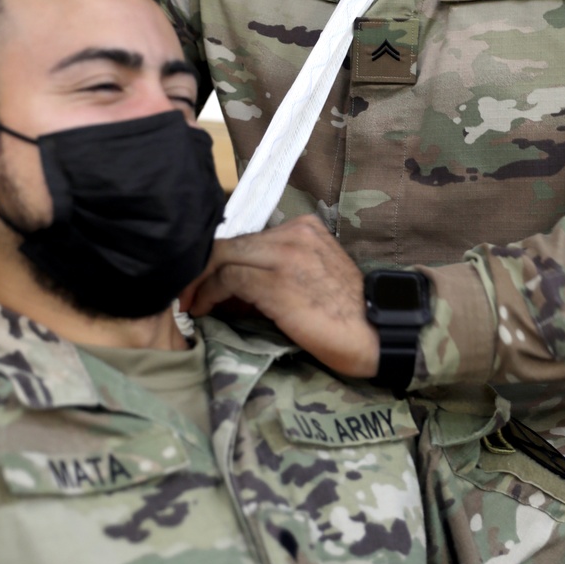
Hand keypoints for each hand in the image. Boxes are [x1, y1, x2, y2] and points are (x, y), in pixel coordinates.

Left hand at [181, 215, 379, 378]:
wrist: (378, 334)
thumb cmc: (347, 316)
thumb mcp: (313, 278)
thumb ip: (277, 272)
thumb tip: (230, 287)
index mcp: (305, 229)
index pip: (248, 237)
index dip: (219, 260)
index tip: (203, 282)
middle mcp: (295, 233)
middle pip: (230, 242)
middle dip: (201, 269)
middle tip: (186, 294)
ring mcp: (286, 254)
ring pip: (224, 256)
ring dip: (201, 282)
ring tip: (192, 304)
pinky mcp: (277, 281)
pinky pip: (229, 278)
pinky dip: (211, 294)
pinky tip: (205, 310)